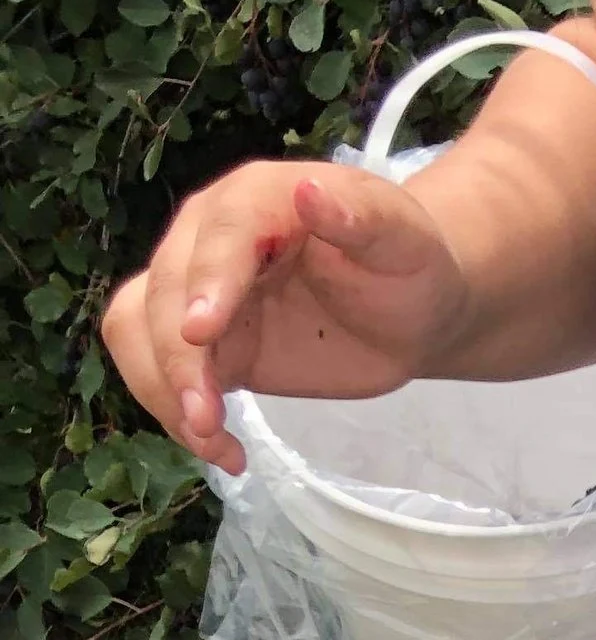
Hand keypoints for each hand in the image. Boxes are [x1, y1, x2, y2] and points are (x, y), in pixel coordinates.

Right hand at [103, 158, 469, 472]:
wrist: (409, 309)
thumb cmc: (409, 264)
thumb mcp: (401, 239)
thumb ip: (360, 217)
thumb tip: (310, 190)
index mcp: (259, 199)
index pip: (220, 234)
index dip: (207, 281)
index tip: (202, 332)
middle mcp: (212, 237)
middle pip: (166, 289)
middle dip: (178, 357)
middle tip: (207, 420)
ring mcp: (202, 291)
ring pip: (142, 327)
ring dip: (160, 386)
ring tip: (210, 440)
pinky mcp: (208, 343)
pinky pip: (159, 368)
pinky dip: (174, 410)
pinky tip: (221, 449)